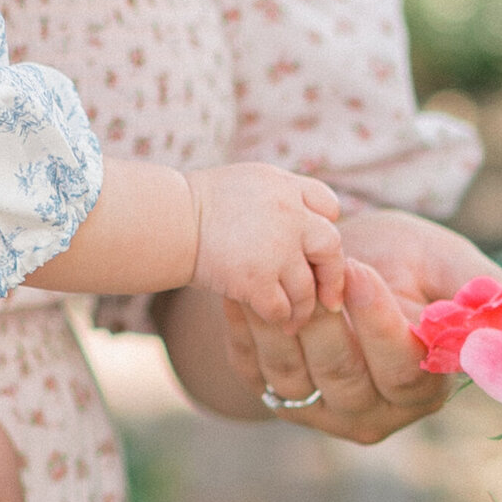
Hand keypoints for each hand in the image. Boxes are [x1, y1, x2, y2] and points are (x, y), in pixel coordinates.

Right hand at [186, 163, 348, 326]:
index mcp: (286, 187)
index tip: (315, 250)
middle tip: (328, 298)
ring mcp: (275, 249)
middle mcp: (289, 215)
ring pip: (307, 288)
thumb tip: (314, 223)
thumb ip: (285, 197)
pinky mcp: (255, 279)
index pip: (329, 207)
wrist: (169, 220)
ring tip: (295, 318)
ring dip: (303, 307)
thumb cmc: (203, 203)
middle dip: (332, 276)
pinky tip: (275, 320)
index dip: (325, 229)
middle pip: (331, 248)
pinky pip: (281, 307)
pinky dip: (279, 317)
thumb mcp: (250, 181)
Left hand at [213, 208, 501, 444]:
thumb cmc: (399, 260)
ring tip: (272, 274)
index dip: (381, 326)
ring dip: (281, 326)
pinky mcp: (278, 398)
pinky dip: (244, 330)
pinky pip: (255, 369)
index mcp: (426, 384)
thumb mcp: (442, 264)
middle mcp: (378, 411)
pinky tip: (239, 290)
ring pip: (298, 376)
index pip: (406, 368)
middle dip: (327, 321)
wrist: (329, 268)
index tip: (360, 271)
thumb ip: (486, 292)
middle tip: (309, 269)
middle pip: (349, 377)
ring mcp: (324, 410)